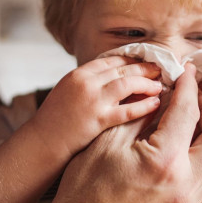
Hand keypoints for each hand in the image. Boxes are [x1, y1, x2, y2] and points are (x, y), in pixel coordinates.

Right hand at [29, 55, 162, 155]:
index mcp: (78, 74)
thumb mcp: (67, 92)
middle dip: (144, 68)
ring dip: (147, 83)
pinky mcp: (97, 119)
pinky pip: (127, 110)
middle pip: (123, 68)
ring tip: (159, 86)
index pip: (112, 59)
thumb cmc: (55, 122)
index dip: (132, 60)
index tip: (146, 62)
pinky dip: (143, 105)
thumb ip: (89, 84)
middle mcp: (85, 82)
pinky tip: (154, 104)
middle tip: (160, 70)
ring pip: (127, 84)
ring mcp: (91, 100)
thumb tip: (114, 79)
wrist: (41, 143)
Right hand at [42, 64, 201, 202]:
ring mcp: (187, 202)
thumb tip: (162, 93)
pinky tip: (187, 145)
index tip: (186, 72)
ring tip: (194, 121)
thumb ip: (141, 114)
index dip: (187, 87)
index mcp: (164, 163)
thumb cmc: (84, 188)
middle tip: (192, 97)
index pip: (188, 113)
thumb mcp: (108, 140)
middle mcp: (184, 184)